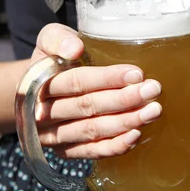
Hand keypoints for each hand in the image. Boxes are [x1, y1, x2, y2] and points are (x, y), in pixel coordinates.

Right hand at [29, 24, 161, 159]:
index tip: (137, 74)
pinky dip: (115, 146)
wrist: (38, 90)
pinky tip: (136, 134)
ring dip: (125, 122)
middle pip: (87, 107)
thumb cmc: (54, 59)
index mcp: (37, 82)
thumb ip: (58, 39)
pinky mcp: (65, 151)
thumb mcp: (50, 38)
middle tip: (152, 90)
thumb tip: (75, 48)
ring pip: (92, 130)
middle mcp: (42, 112)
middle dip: (124, 99)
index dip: (107, 79)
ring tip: (152, 111)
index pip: (76, 82)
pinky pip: (91, 152)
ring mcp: (53, 135)